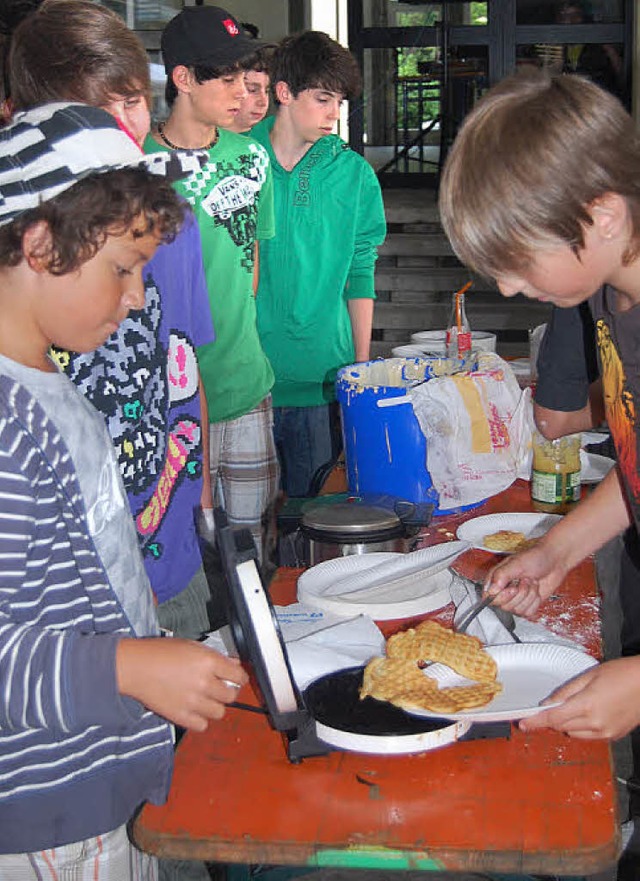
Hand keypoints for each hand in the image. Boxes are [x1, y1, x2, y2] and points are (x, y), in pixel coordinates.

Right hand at [116, 638, 248, 731]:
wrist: (135, 667)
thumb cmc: (160, 653)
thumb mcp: (192, 646)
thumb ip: (215, 657)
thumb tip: (233, 664)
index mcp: (208, 662)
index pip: (238, 675)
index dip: (239, 677)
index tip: (237, 678)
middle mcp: (204, 682)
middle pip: (231, 696)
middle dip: (228, 691)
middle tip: (219, 688)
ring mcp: (192, 701)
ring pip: (220, 713)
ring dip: (215, 706)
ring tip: (205, 699)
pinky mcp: (180, 716)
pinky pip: (202, 725)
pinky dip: (201, 720)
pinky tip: (194, 710)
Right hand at [485, 541, 567, 618]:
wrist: (554, 561)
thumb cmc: (535, 558)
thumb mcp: (516, 564)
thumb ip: (501, 576)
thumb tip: (491, 591)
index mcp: (496, 579)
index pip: (489, 598)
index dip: (501, 596)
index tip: (512, 588)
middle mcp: (504, 590)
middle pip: (504, 606)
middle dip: (520, 593)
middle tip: (525, 580)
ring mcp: (516, 599)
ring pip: (518, 610)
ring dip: (529, 595)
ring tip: (532, 582)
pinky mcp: (527, 604)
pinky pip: (528, 613)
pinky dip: (535, 602)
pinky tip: (536, 590)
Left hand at [519, 656, 639, 739]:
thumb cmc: (623, 674)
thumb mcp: (589, 676)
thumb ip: (566, 691)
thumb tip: (548, 702)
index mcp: (586, 705)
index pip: (552, 718)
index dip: (535, 722)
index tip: (524, 724)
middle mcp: (595, 723)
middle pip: (561, 727)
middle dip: (553, 718)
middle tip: (553, 705)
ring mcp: (606, 732)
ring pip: (573, 734)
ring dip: (567, 723)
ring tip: (579, 704)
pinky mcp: (614, 736)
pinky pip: (589, 736)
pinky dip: (583, 728)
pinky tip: (591, 712)